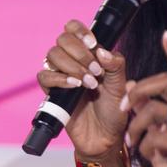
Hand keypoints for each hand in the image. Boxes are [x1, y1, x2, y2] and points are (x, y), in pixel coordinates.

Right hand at [36, 20, 129, 158]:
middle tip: (96, 71)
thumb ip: (115, 65)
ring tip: (89, 83)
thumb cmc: (114, 110)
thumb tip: (101, 51)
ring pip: (52, 55)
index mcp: (88, 53)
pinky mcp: (51, 92)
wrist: (106, 137)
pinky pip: (44, 76)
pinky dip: (59, 78)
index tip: (93, 43)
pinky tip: (74, 86)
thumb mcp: (121, 85)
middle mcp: (72, 61)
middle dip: (80, 52)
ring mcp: (60, 75)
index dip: (79, 30)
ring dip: (72, 66)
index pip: (73, 28)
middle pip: (62, 39)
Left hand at [122, 31, 166, 166]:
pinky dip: (144, 147)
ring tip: (132, 140)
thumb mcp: (158, 132)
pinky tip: (148, 157)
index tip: (166, 34)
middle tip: (123, 106)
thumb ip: (147, 110)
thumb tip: (129, 85)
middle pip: (166, 82)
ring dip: (136, 126)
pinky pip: (156, 137)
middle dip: (139, 90)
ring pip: (155, 111)